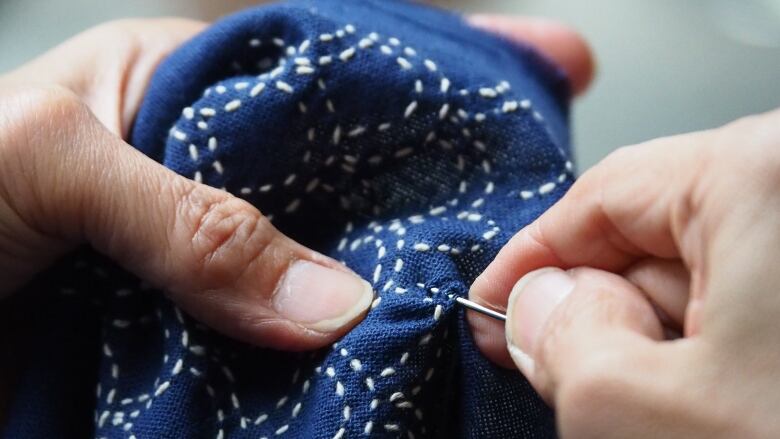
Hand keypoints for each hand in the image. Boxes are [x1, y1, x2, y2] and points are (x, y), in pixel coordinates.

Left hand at [0, 16, 591, 348]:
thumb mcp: (52, 162)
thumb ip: (189, 217)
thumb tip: (326, 300)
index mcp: (187, 92)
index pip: (341, 64)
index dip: (444, 60)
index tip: (551, 62)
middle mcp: (218, 181)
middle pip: (358, 173)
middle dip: (450, 177)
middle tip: (546, 185)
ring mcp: (218, 269)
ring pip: (335, 270)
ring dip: (403, 281)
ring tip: (493, 280)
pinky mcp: (203, 346)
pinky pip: (290, 352)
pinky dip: (339, 362)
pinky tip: (395, 362)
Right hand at [469, 109, 779, 437]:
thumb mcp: (639, 406)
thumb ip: (563, 339)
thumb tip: (541, 303)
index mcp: (764, 177)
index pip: (602, 194)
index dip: (531, 258)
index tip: (492, 305)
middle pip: (654, 232)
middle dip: (599, 304)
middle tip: (555, 367)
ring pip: (706, 272)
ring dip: (658, 336)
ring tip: (655, 397)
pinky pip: (751, 298)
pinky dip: (713, 347)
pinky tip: (705, 396)